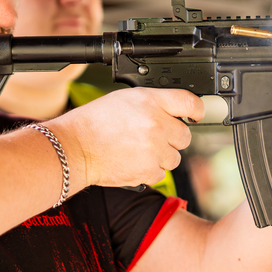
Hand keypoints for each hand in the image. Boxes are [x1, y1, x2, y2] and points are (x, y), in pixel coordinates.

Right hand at [50, 87, 204, 188]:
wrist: (75, 147)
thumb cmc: (96, 122)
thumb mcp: (127, 99)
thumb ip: (155, 103)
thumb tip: (175, 112)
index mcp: (151, 101)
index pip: (190, 103)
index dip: (197, 110)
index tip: (196, 115)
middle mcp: (156, 124)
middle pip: (185, 135)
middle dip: (172, 137)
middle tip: (152, 136)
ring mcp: (154, 149)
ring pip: (175, 157)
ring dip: (162, 156)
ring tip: (138, 149)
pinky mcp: (149, 170)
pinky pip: (162, 173)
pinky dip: (150, 170)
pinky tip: (133, 160)